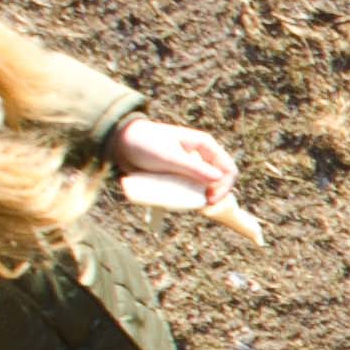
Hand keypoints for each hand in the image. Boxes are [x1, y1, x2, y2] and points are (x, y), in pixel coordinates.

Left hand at [113, 116, 260, 241]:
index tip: (209, 201)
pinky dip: (189, 198)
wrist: (121, 142)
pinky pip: (191, 189)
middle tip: (199, 207)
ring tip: (189, 206)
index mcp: (205, 146)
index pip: (228, 170)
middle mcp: (201, 156)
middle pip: (218, 181)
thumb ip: (194, 167)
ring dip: (200, 198)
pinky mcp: (179, 174)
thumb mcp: (170, 157)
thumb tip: (219, 179)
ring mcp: (191, 166)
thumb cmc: (146, 144)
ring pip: (205, 187)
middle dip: (213, 196)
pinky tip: (180, 204)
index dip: (224, 188)